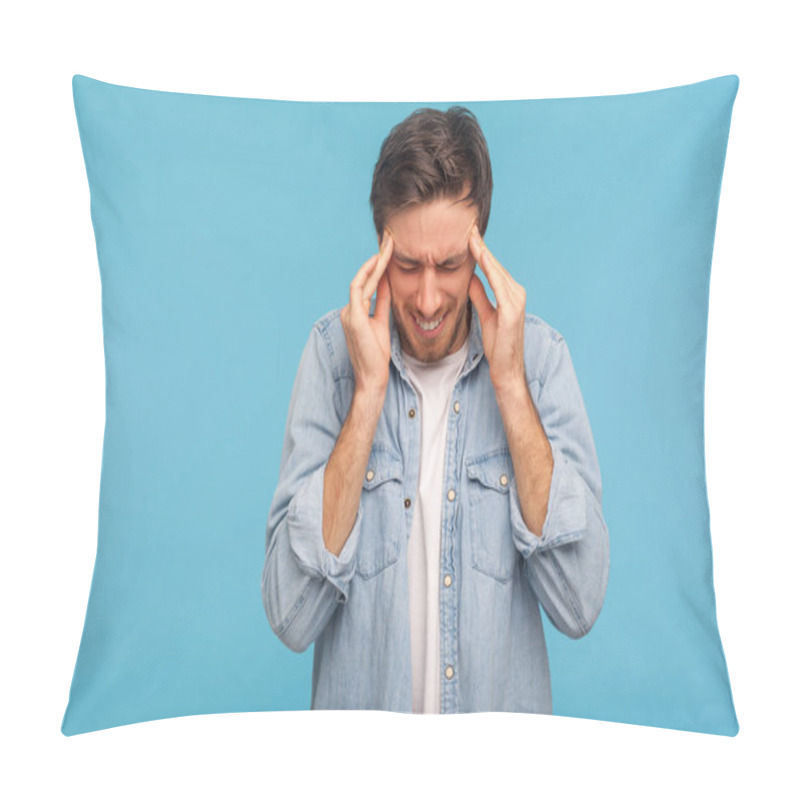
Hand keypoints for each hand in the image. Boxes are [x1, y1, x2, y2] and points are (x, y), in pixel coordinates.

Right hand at [340, 230, 393, 397]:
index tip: (389, 250)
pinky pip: (359, 289)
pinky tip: (379, 263)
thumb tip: (388, 284)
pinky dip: (369, 274)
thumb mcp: (382, 322)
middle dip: (377, 258)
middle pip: (363, 278)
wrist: (372, 376)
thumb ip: (383, 303)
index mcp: (355, 312)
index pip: (367, 283)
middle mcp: (349, 310)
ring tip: (387, 245)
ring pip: (361, 280)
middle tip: (389, 239)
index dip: (378, 266)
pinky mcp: (353, 316)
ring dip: (375, 262)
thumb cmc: (377, 355)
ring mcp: (349, 313)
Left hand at [468, 225, 526, 392]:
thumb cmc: (498, 347)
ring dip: (483, 252)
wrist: (507, 370)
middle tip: (467, 227)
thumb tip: (470, 279)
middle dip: (481, 246)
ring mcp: (516, 300)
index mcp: (510, 294)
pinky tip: (480, 256)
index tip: (467, 235)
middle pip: (494, 264)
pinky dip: (489, 268)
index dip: (480, 251)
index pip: (492, 267)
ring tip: (470, 236)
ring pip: (496, 269)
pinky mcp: (512, 309)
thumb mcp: (485, 315)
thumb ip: (480, 296)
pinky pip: (498, 283)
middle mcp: (516, 293)